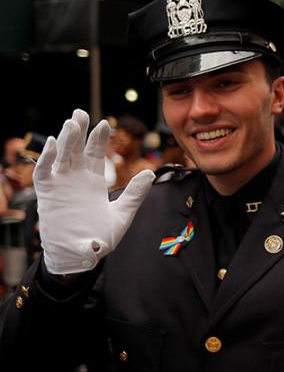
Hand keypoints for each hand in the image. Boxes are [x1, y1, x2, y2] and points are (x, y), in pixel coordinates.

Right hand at [34, 109, 153, 275]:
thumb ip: (135, 195)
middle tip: (82, 113)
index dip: (98, 139)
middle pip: (76, 150)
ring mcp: (61, 186)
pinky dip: (47, 158)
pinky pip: (44, 173)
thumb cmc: (101, 239)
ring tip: (72, 122)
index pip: (95, 154)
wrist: (82, 258)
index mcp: (93, 182)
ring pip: (61, 156)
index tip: (105, 123)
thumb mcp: (122, 214)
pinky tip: (53, 144)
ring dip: (65, 139)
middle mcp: (76, 180)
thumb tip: (151, 174)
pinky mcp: (48, 195)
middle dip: (79, 131)